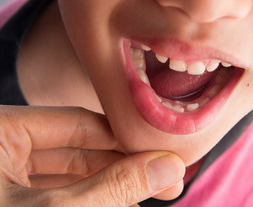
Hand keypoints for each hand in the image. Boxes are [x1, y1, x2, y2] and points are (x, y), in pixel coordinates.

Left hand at [0, 105, 184, 206]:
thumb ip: (111, 188)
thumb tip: (167, 167)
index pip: (80, 124)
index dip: (125, 139)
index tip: (162, 154)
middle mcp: (2, 150)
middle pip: (80, 150)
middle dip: (123, 167)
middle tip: (164, 181)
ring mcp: (5, 180)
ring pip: (71, 175)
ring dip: (110, 187)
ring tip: (147, 197)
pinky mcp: (12, 200)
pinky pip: (57, 195)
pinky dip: (88, 201)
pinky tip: (118, 205)